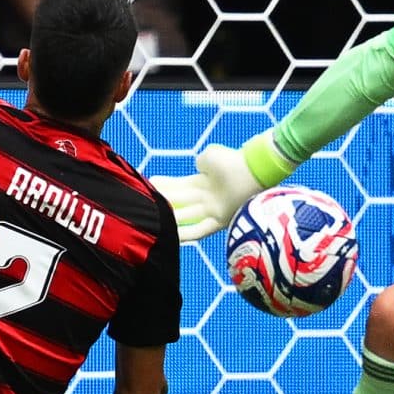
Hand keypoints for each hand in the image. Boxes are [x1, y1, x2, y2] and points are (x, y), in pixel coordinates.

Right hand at [150, 143, 268, 242]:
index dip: (163, 186)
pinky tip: (171, 237)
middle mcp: (206, 198)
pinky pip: (200, 230)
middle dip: (161, 202)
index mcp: (203, 181)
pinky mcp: (220, 220)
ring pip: (185, 217)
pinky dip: (186, 234)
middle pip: (178, 202)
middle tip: (141, 204)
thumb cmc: (233, 160)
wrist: (252, 168)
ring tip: (151, 222)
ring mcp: (212, 210)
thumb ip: (201, 163)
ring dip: (169, 219)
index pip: (178, 186)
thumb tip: (198, 167)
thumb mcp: (209, 157)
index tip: (146, 184)